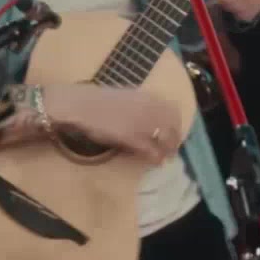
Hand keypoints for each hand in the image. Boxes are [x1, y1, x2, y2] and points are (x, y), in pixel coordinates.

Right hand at [44, 84, 182, 163]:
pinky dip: (155, 156)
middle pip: (172, 126)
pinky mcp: (131, 137)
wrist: (82, 104)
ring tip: (167, 158)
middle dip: (175, 139)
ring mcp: (141, 123)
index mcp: (149, 97)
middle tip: (173, 150)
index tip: (176, 133)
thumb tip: (153, 116)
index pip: (173, 111)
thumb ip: (143, 106)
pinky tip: (156, 162)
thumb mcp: (128, 98)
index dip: (177, 125)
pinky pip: (150, 149)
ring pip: (164, 138)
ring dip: (168, 149)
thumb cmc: (101, 101)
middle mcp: (149, 108)